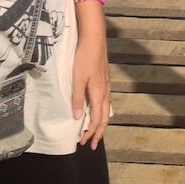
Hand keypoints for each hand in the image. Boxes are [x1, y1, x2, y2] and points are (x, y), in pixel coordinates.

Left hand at [71, 30, 110, 149]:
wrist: (94, 39)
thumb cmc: (84, 58)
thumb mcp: (77, 79)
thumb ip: (77, 99)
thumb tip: (77, 118)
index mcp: (98, 94)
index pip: (96, 120)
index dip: (90, 133)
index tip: (83, 143)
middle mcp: (105, 92)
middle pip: (104, 117)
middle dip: (98, 132)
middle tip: (92, 144)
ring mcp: (106, 85)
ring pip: (106, 110)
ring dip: (101, 123)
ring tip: (95, 131)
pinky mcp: (104, 80)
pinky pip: (106, 102)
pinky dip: (102, 112)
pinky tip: (97, 110)